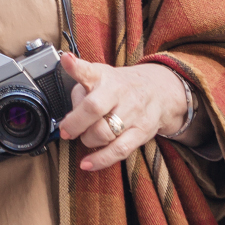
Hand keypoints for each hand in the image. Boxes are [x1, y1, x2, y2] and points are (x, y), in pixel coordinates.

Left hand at [57, 53, 192, 170]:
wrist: (158, 91)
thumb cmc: (118, 87)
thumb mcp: (98, 79)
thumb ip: (80, 94)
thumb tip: (68, 118)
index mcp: (103, 76)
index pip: (89, 70)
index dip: (75, 66)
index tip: (66, 60)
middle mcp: (118, 92)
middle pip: (94, 108)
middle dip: (75, 123)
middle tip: (66, 130)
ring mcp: (133, 112)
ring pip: (104, 133)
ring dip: (87, 140)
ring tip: (86, 137)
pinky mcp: (142, 132)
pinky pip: (119, 150)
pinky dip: (100, 159)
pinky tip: (87, 163)